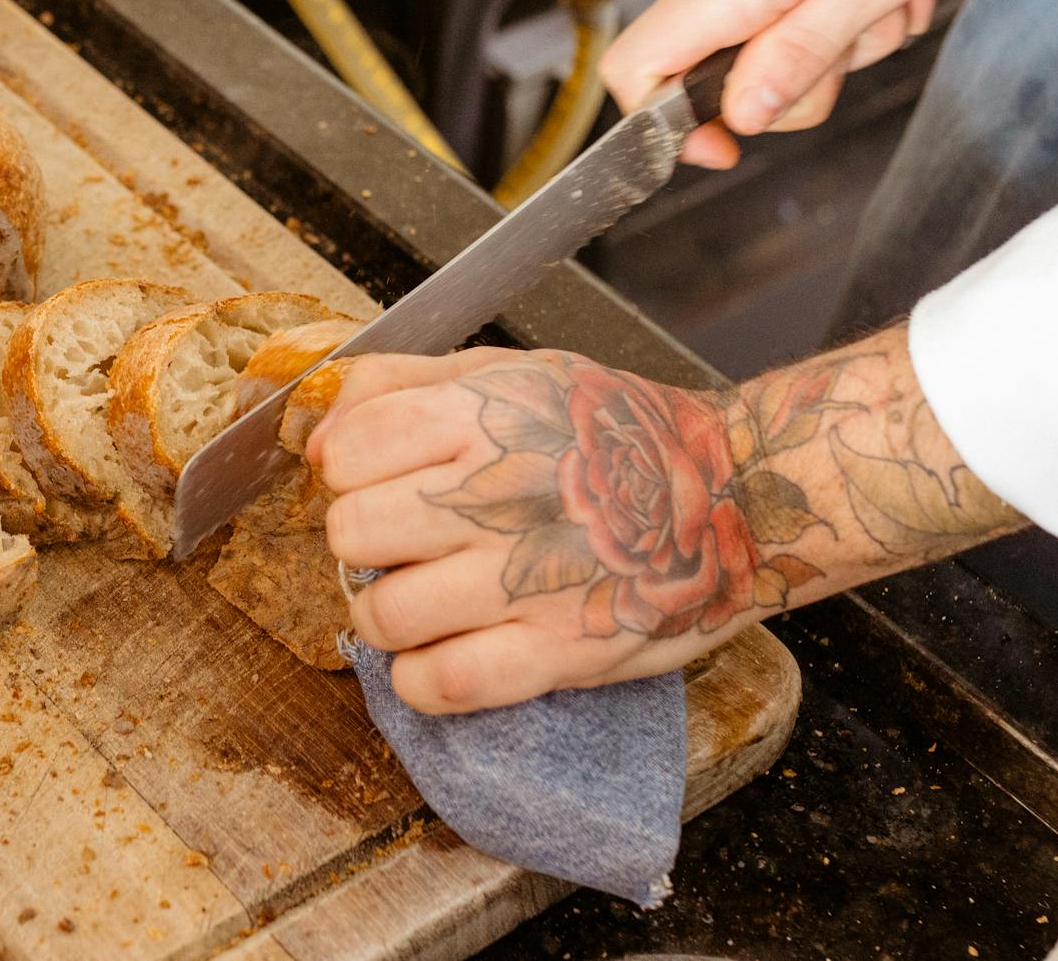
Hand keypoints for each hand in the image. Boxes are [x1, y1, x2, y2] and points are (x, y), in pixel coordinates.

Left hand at [305, 348, 770, 711]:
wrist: (742, 493)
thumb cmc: (614, 434)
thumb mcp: (513, 373)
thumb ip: (401, 385)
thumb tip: (316, 433)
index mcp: (488, 415)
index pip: (349, 449)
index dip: (348, 469)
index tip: (376, 478)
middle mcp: (504, 493)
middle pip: (351, 533)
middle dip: (364, 541)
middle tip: (402, 542)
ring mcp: (530, 578)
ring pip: (381, 614)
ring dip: (387, 615)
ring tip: (422, 599)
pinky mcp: (560, 651)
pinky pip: (439, 684)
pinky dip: (420, 679)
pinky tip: (439, 653)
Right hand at [600, 0, 1002, 166]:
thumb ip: (800, 52)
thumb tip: (741, 115)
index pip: (634, 72)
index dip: (665, 129)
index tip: (722, 149)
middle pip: (719, 79)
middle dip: (803, 79)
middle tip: (865, 30)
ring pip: (768, 52)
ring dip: (838, 41)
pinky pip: (788, 17)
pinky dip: (839, 11)